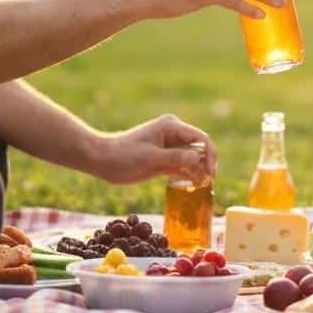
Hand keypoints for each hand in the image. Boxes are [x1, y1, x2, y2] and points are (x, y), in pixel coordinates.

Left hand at [91, 115, 217, 184]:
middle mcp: (174, 133)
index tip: (210, 173)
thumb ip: (176, 158)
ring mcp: (170, 145)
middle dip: (206, 163)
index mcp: (172, 126)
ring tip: (203, 186)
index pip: (200, 138)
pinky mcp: (165, 158)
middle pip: (199, 147)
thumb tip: (199, 160)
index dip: (210, 155)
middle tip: (209, 182)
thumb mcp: (151, 158)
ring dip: (199, 170)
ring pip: (193, 157)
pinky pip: (183, 164)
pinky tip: (193, 185)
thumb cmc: (124, 156)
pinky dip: (189, 173)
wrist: (102, 160)